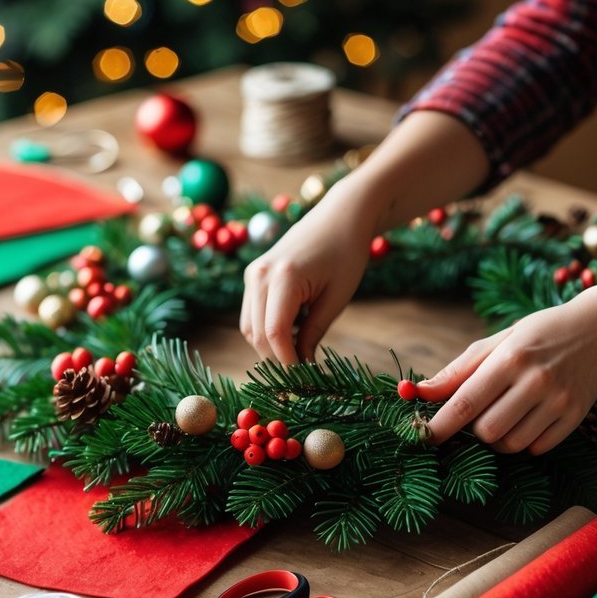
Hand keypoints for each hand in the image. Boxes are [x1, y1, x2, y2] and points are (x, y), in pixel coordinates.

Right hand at [240, 180, 377, 363]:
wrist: (340, 215)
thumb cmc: (347, 252)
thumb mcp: (336, 297)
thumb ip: (314, 332)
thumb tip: (302, 367)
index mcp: (283, 277)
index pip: (274, 333)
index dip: (287, 362)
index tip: (304, 382)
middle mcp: (260, 275)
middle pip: (257, 334)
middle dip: (277, 360)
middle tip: (302, 379)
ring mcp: (253, 274)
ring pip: (249, 328)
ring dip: (269, 348)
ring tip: (298, 358)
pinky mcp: (254, 275)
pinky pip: (252, 314)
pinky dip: (266, 332)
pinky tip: (290, 338)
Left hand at [417, 287, 596, 453]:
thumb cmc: (539, 333)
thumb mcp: (498, 342)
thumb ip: (458, 370)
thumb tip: (418, 392)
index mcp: (511, 358)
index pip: (466, 402)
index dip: (440, 425)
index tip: (422, 436)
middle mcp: (536, 381)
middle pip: (486, 431)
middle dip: (474, 429)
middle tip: (480, 411)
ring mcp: (559, 402)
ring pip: (510, 444)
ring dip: (498, 437)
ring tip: (505, 412)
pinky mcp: (576, 417)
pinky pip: (537, 448)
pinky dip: (524, 441)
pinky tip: (528, 418)